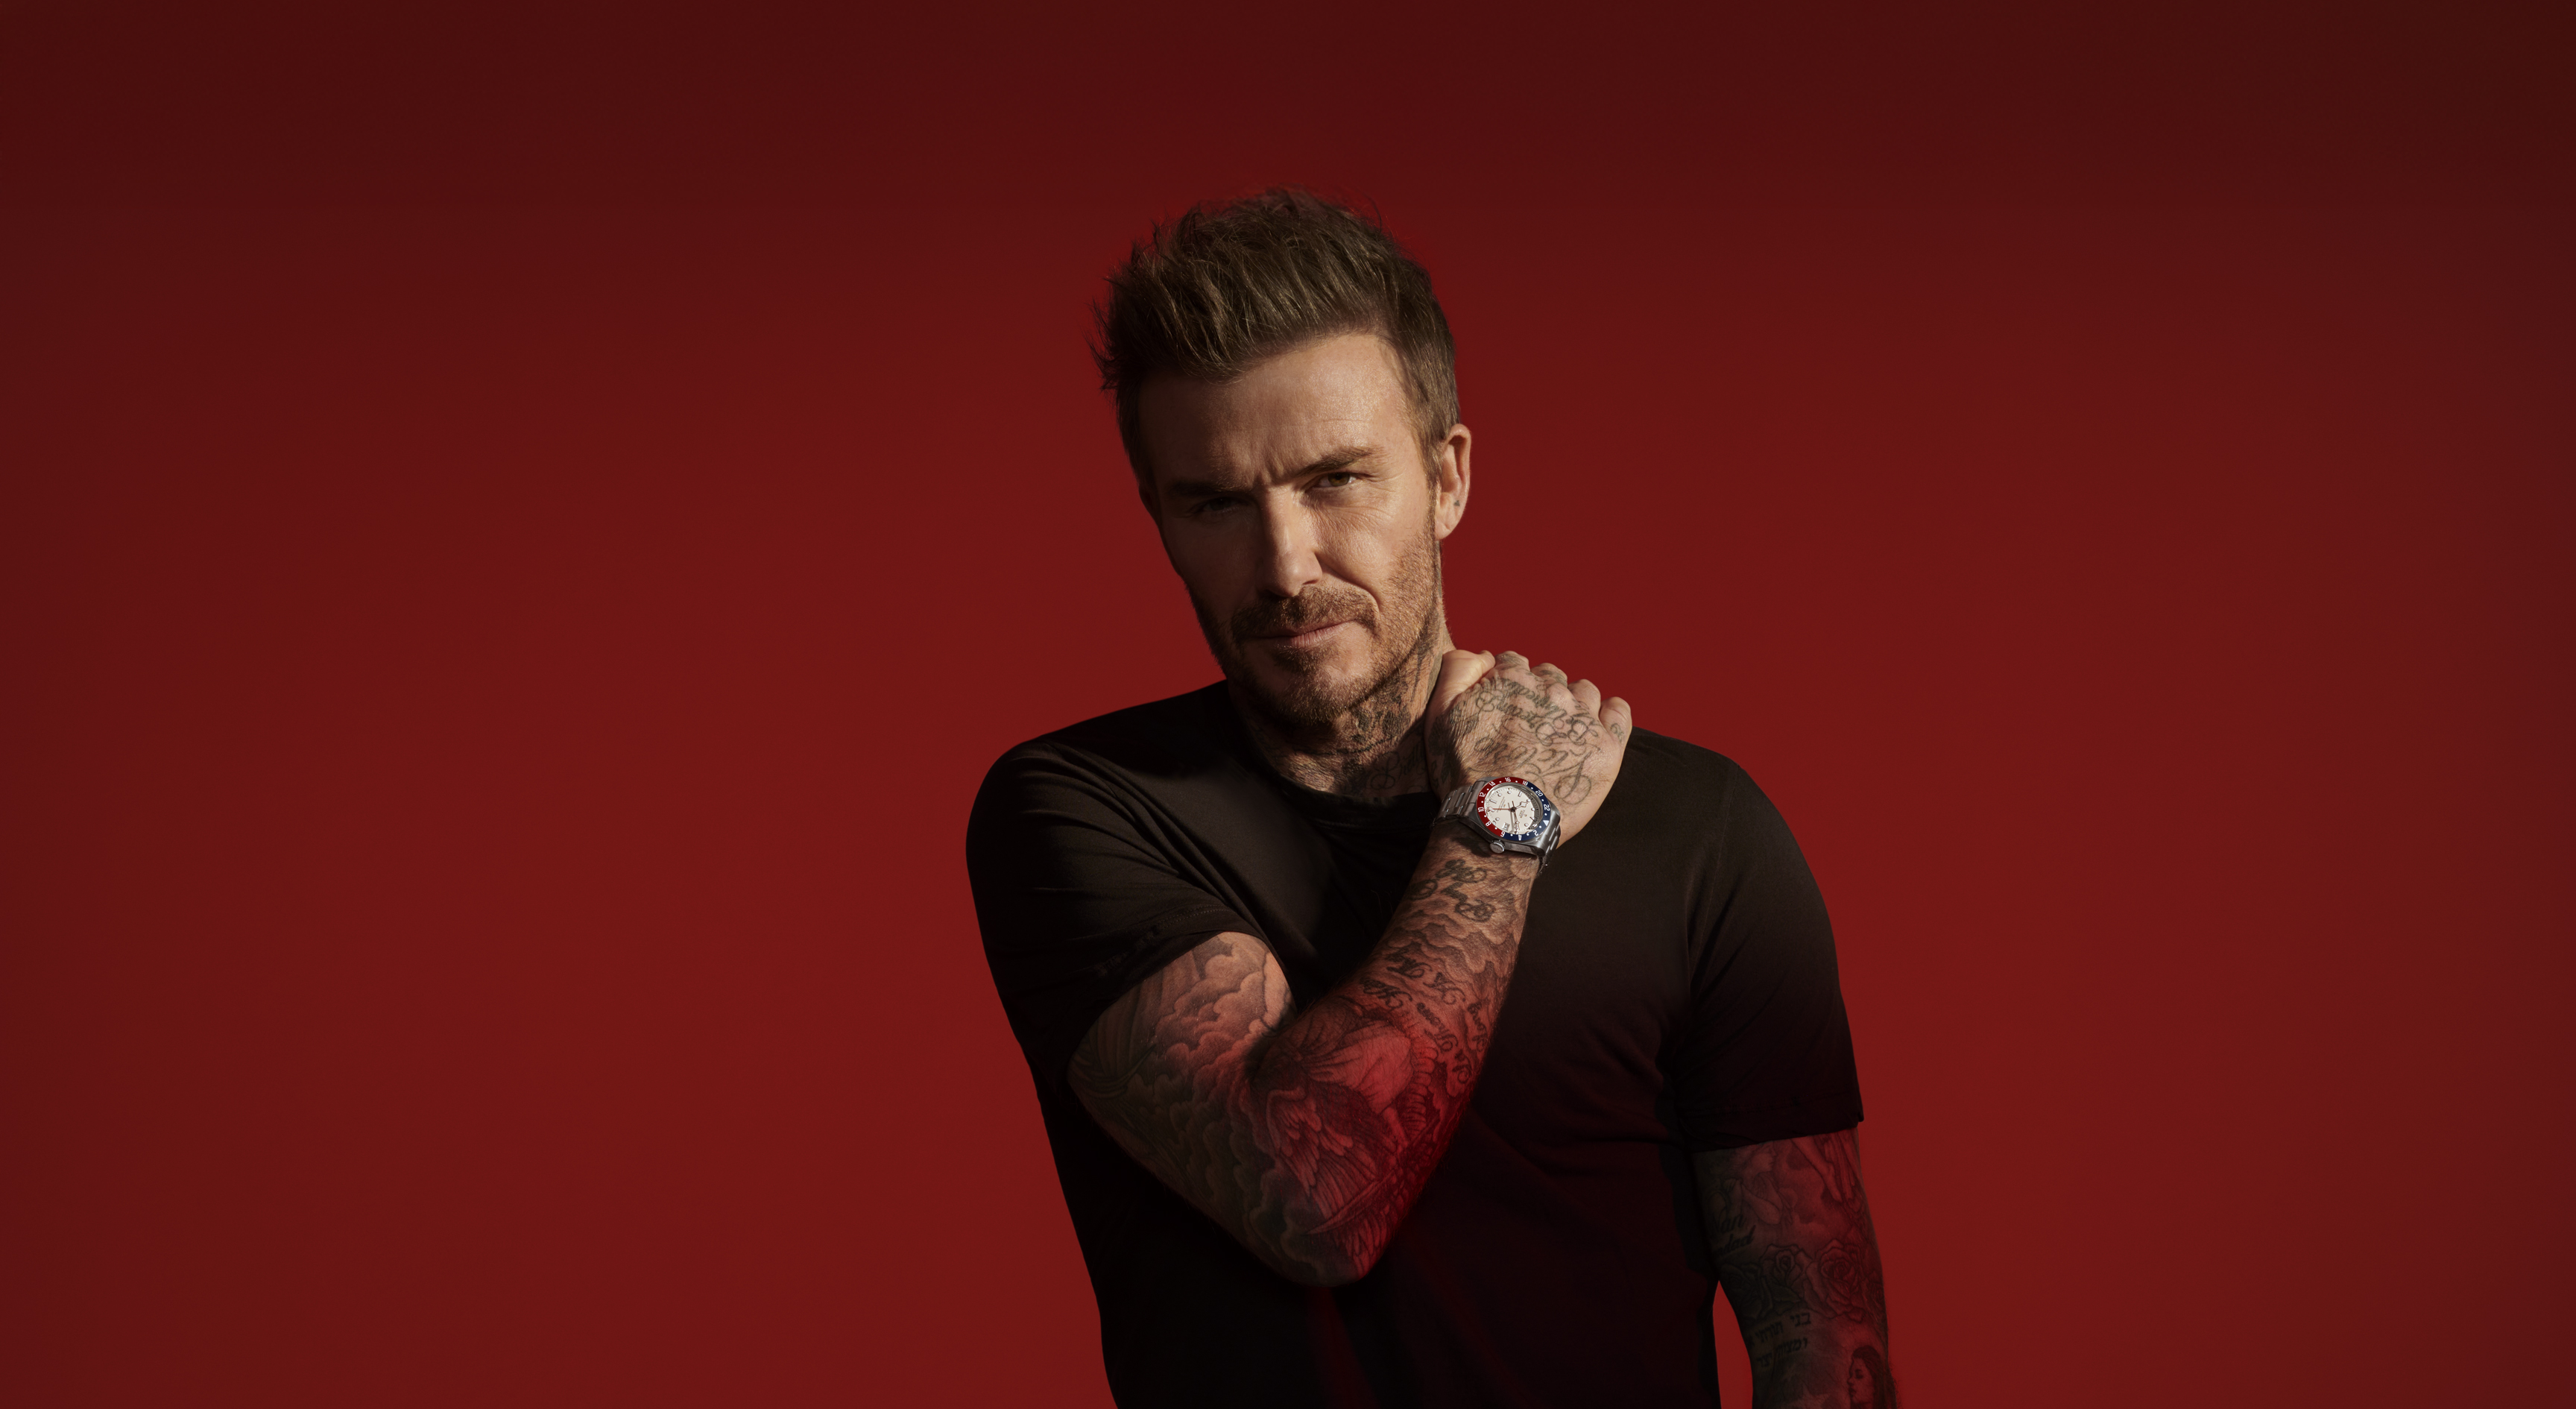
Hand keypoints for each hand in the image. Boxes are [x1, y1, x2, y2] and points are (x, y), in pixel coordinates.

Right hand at [1423, 649, 1631, 842]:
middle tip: (1528, 729)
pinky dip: (1609, 713)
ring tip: (1558, 734)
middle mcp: (1550, 690)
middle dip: (1539, 693)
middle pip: (1549, 676)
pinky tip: (1595, 728)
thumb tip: (1483, 653)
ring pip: (1584, 690)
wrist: (1500, 820)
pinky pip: (1618, 712)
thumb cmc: (1464, 772)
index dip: (1507, 683)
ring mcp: (1581, 717)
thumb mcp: (1439, 715)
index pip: (1514, 663)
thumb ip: (1457, 670)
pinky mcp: (1606, 745)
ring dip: (1573, 703)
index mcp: (1511, 679)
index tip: (1503, 708)